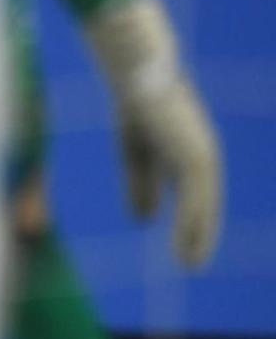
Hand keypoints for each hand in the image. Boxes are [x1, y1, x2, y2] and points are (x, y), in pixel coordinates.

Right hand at [84, 0, 224, 267]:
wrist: (137, 74)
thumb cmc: (133, 104)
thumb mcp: (134, 153)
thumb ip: (141, 185)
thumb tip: (144, 220)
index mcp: (187, 151)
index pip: (194, 194)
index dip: (191, 222)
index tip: (186, 248)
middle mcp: (201, 154)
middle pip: (205, 203)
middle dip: (200, 234)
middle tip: (191, 263)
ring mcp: (201, 155)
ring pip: (204, 205)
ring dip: (199, 236)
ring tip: (190, 264)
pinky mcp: (195, 157)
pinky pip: (196, 199)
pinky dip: (193, 225)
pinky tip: (186, 243)